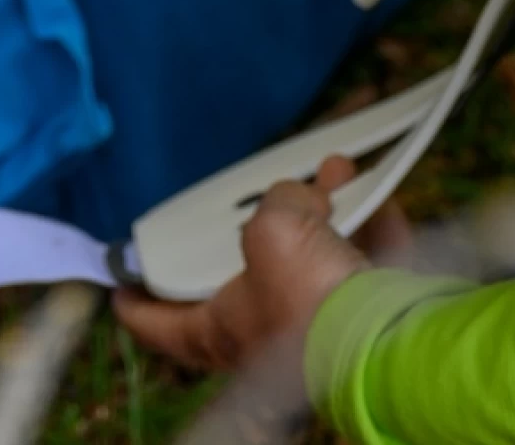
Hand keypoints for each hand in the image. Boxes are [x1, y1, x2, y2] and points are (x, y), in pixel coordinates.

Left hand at [114, 157, 401, 376]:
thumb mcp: (272, 232)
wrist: (394, 341)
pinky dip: (366, 228)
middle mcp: (261, 334)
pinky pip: (355, 264)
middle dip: (255, 226)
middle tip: (251, 199)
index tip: (119, 279)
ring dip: (321, 213)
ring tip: (332, 172)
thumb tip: (303, 193)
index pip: (154, 322)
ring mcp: (312, 327)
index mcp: (217, 329)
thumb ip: (277, 202)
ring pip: (306, 260)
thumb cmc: (313, 300)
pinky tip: (375, 196)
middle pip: (240, 276)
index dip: (133, 299)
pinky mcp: (361, 318)